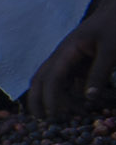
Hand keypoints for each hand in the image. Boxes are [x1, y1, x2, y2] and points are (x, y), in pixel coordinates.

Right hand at [26, 0, 115, 121]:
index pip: (51, 78)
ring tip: (63, 114)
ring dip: (52, 96)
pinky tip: (79, 102)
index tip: (54, 116)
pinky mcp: (78, 58)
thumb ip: (100, 74)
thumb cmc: (115, 25)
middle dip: (37, 99)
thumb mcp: (112, 50)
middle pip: (40, 78)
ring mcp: (69, 56)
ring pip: (51, 79)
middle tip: (41, 119)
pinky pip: (66, 77)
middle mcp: (62, 54)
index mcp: (67, 50)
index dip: (50, 98)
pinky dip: (68, 91)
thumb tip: (89, 99)